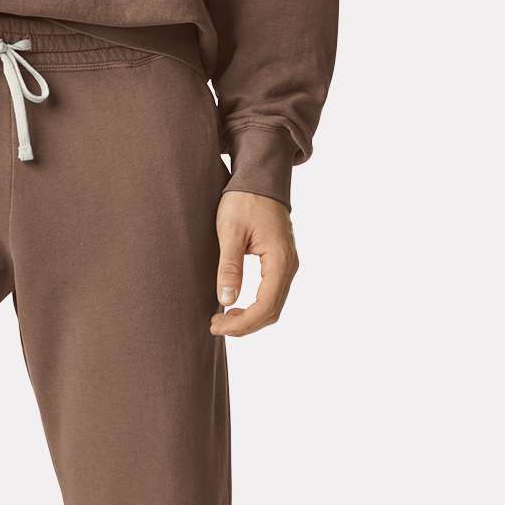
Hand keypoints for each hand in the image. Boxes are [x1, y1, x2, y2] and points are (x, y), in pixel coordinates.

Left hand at [210, 192, 298, 337]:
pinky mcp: (281, 264)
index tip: (215, 325)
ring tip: (222, 320)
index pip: (265, 306)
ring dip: (249, 319)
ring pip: (273, 307)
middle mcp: (289, 266)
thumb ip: (229, 266)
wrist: (259, 179)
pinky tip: (234, 308)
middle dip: (244, 326)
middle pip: (272, 312)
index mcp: (280, 259)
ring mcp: (288, 265)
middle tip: (214, 326)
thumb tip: (227, 300)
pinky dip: (254, 308)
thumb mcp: (230, 232)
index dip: (241, 323)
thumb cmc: (243, 200)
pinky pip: (272, 295)